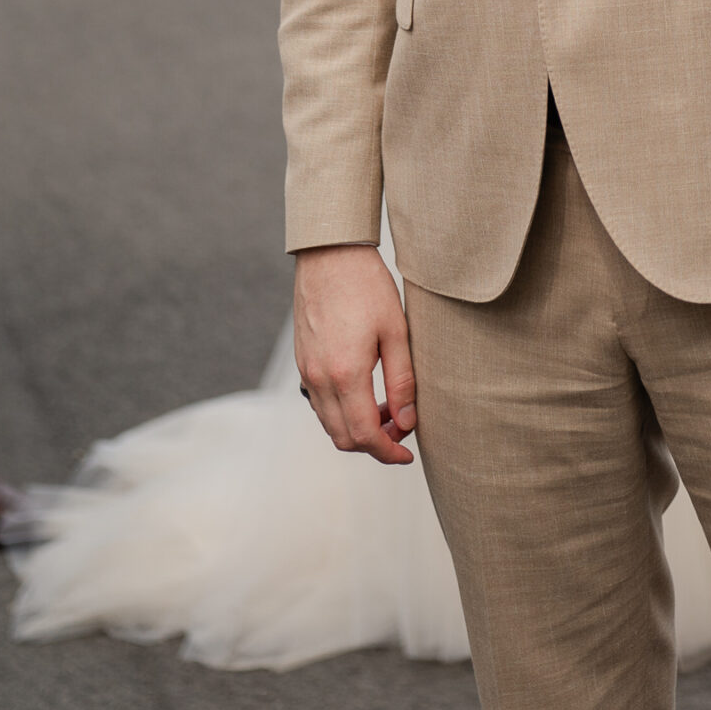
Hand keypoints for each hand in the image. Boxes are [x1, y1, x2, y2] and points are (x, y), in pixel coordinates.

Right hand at [293, 245, 416, 464]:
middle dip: (375, 444)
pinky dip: (342, 412)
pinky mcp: (302, 362)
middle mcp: (319, 380)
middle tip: (403, 429)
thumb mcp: (396, 331)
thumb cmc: (367, 286)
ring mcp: (306, 372)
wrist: (330, 254)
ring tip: (389, 409)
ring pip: (330, 424)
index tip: (408, 454)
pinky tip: (366, 393)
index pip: (365, 435)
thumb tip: (407, 422)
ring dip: (358, 429)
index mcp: (345, 374)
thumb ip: (402, 381)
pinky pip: (321, 404)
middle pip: (344, 438)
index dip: (388, 452)